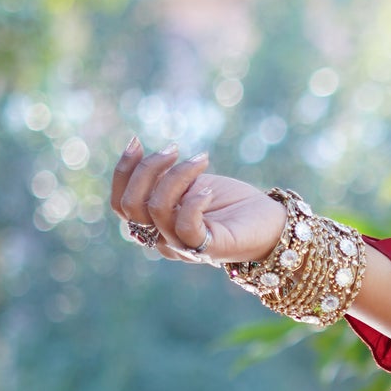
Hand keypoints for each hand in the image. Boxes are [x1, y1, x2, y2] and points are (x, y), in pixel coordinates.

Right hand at [110, 139, 285, 263]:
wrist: (270, 223)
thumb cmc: (230, 202)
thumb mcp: (190, 183)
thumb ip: (165, 180)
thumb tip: (139, 156)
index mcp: (154, 224)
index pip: (121, 203)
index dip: (123, 171)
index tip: (136, 140)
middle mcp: (162, 239)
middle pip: (130, 206)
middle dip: (146, 170)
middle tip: (174, 150)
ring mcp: (183, 246)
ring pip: (156, 210)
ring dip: (177, 176)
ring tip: (201, 160)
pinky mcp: (206, 249)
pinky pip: (185, 227)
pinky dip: (193, 201)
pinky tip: (208, 189)